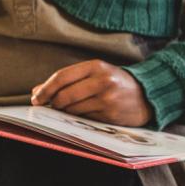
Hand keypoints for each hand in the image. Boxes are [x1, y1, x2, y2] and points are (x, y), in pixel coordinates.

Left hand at [30, 60, 153, 126]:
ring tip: (68, 109)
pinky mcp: (110, 115)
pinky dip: (78, 118)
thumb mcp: (95, 74)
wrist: (148, 94)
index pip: (62, 77)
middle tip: (50, 106)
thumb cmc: (117, 82)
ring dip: (64, 112)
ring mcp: (107, 99)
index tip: (36, 97)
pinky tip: (83, 114)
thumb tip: (37, 91)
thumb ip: (68, 80)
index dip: (45, 89)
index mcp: (97, 66)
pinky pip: (84, 119)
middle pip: (64, 96)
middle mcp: (102, 81)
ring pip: (72, 110)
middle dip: (52, 103)